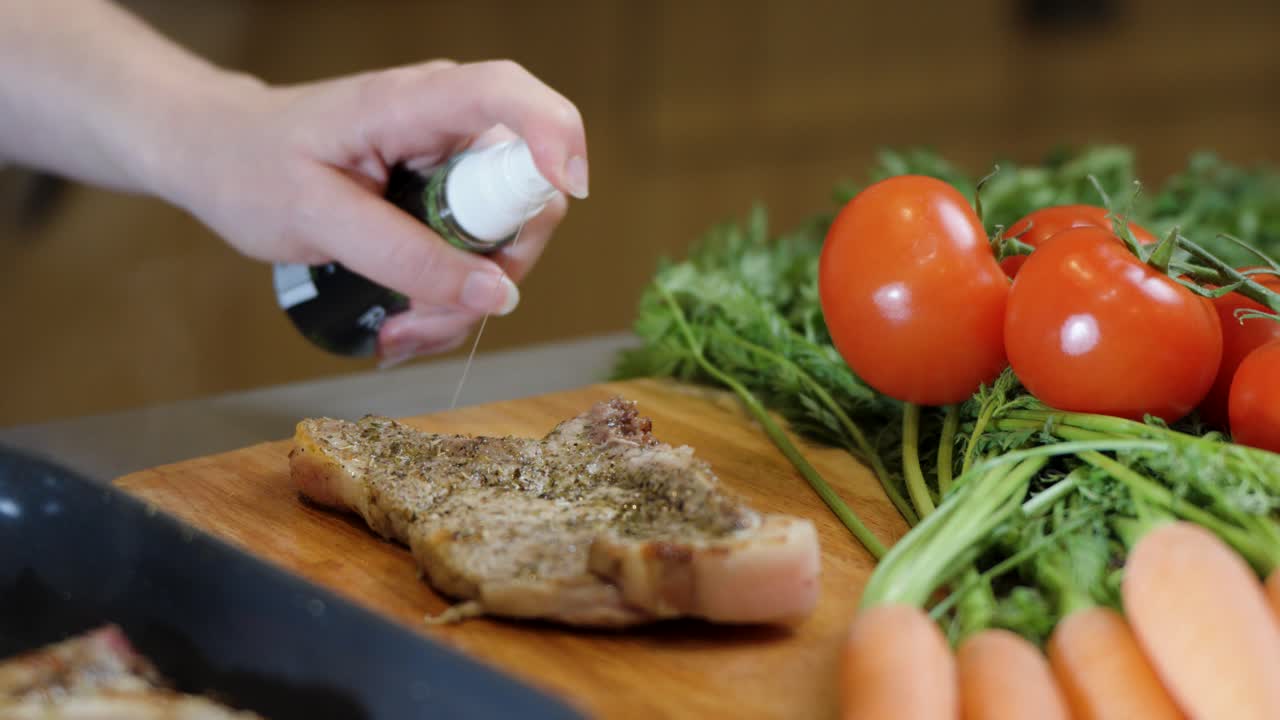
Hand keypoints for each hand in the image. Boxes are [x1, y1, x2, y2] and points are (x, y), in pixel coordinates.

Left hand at [161, 60, 588, 363]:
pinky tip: (405, 319)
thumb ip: (404, 256)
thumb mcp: (316, 219)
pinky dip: (451, 297)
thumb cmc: (251, 167)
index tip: (568, 194)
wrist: (217, 155)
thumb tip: (496, 295)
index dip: (555, 137)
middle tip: (425, 319)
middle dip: (492, 272)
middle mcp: (449, 126)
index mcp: (413, 104)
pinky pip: (479, 253)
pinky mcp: (445, 198)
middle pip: (527, 194)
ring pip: (507, 238)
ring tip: (401, 329)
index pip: (510, 96)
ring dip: (465, 299)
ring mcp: (452, 163)